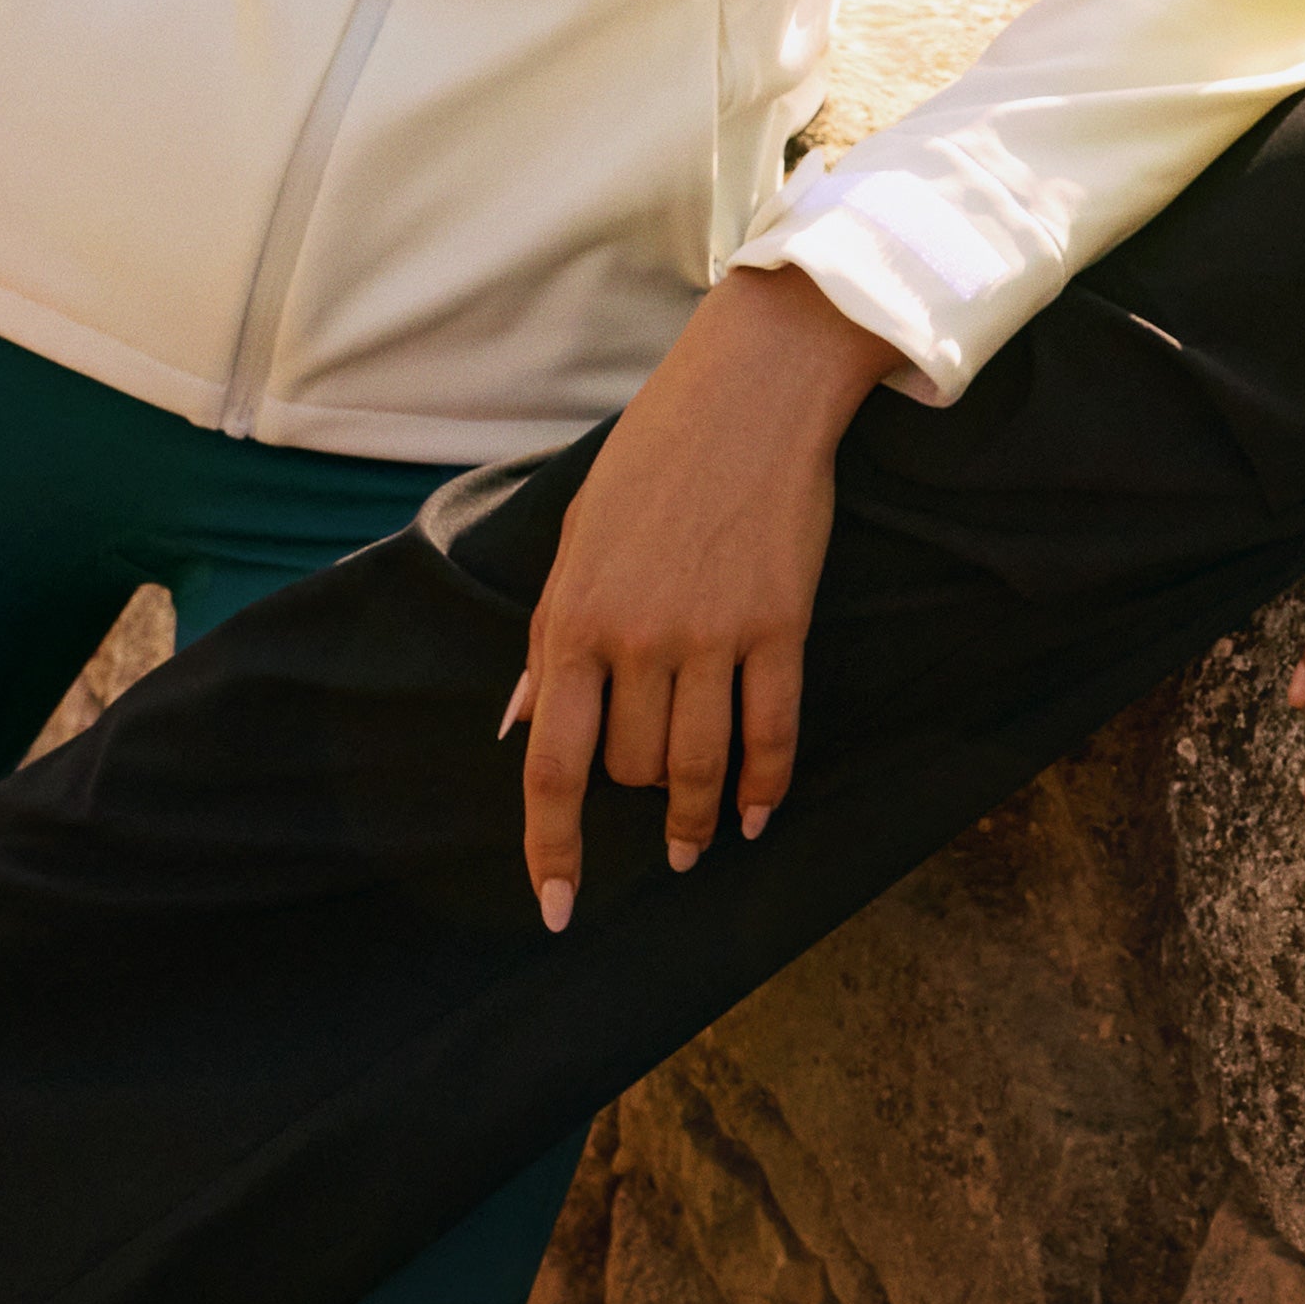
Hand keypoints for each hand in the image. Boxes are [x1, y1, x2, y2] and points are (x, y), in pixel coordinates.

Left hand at [510, 266, 900, 926]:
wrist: (748, 393)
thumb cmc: (653, 459)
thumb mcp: (577, 539)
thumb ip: (551, 639)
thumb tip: (523, 724)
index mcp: (575, 618)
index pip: (554, 766)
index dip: (552, 849)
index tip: (557, 909)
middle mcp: (638, 639)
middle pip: (631, 769)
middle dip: (633, 798)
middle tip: (645, 805)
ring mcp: (713, 635)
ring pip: (699, 766)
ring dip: (696, 819)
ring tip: (695, 846)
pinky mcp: (780, 624)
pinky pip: (773, 732)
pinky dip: (767, 786)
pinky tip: (759, 816)